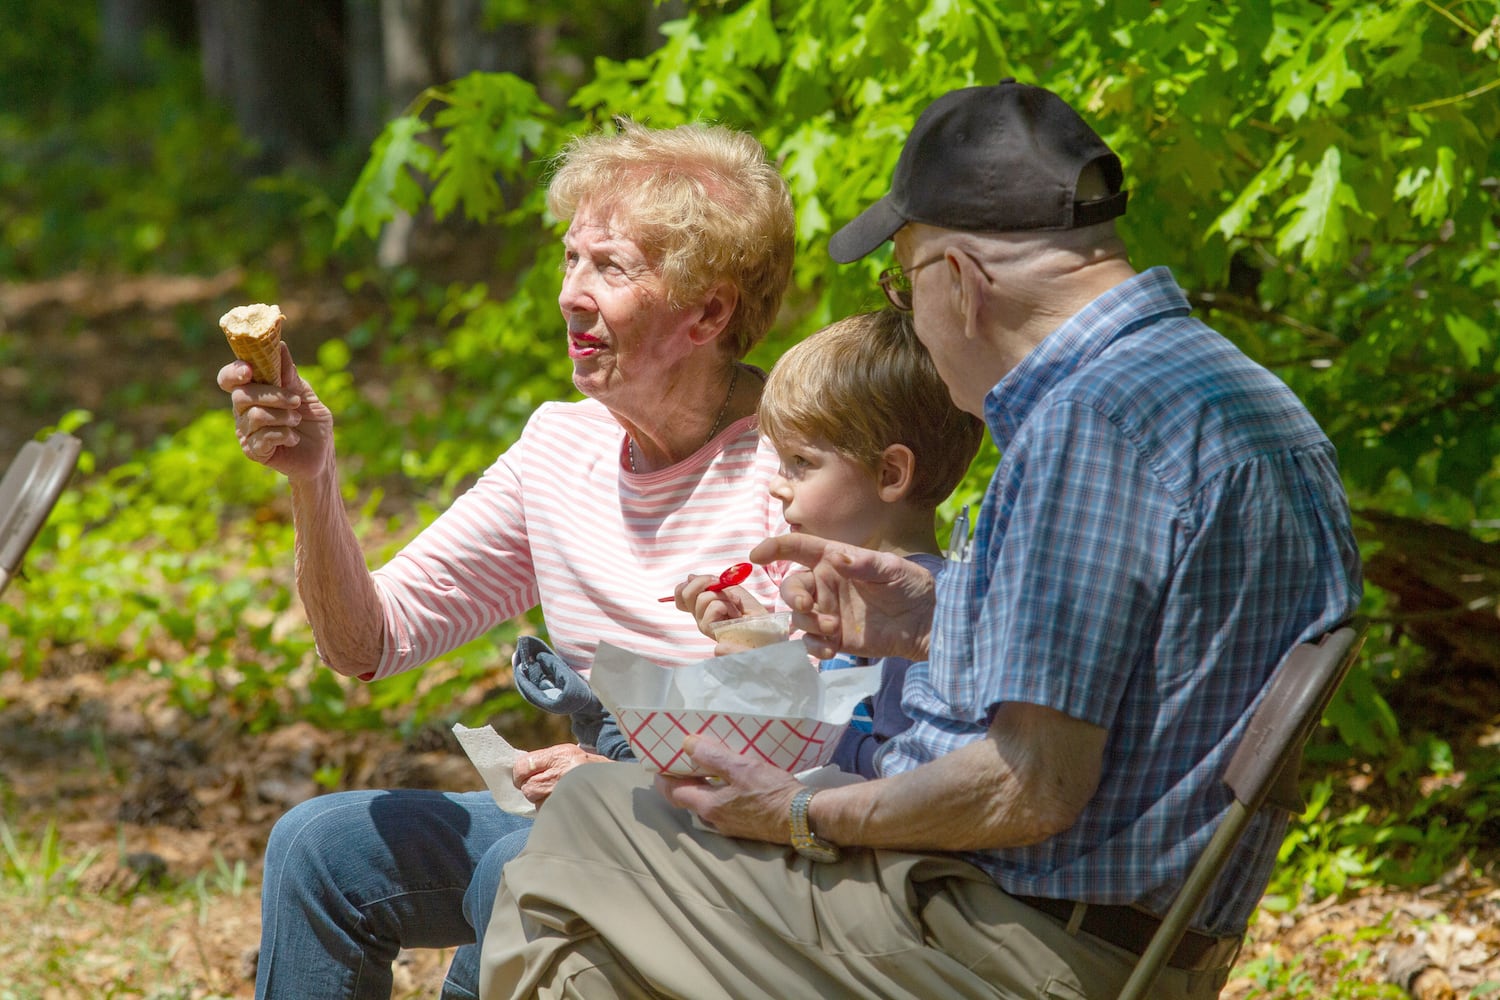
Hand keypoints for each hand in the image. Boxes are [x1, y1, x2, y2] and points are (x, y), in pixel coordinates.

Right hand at [217, 342, 333, 482]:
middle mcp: (243, 411)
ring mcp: (246, 432)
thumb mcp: (306, 394)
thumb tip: (280, 347)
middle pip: (241, 395)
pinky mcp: (254, 451)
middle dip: (273, 395)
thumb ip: (290, 376)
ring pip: (255, 416)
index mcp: (252, 392)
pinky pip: (263, 438)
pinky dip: (284, 434)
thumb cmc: (311, 421)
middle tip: (296, 401)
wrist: (322, 452)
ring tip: (297, 420)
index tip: (249, 370)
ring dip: (283, 416)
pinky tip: (293, 438)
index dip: (233, 372)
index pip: (229, 378)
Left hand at [514, 743, 606, 805]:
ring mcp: (566, 791)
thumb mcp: (572, 755)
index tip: (522, 778)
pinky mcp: (569, 806)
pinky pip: (548, 812)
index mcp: (562, 754)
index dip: (519, 774)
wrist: (617, 785)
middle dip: (530, 790)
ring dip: (542, 801)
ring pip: (536, 802)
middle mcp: (563, 771)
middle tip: (541, 788)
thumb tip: (522, 768)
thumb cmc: (591, 769)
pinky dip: (551, 810)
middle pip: (528, 787)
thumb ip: (548, 760)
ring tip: (557, 795)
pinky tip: (564, 804)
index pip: (523, 765)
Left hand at [654, 736, 801, 843]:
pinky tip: (729, 780)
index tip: (660, 761)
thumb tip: (687, 744)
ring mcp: (728, 825)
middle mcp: (713, 820)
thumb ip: (712, 756)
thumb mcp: (741, 767)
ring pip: (704, 803)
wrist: (802, 817)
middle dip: (681, 779)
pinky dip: (716, 792)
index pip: (673, 792)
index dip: (663, 777)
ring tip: (704, 764)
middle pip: (687, 798)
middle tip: (682, 758)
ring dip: (700, 785)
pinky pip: (721, 807)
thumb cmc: (772, 791)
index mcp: (708, 805)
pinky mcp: (743, 825)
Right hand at [669, 576, 771, 651]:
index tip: (711, 581)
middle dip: (705, 581)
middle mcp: (698, 615)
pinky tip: (735, 613)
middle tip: (722, 585)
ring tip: (735, 604)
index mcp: (700, 605)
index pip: (680, 593)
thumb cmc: (747, 608)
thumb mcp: (727, 588)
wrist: (762, 621)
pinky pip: (713, 607)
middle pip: (685, 593)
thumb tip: (690, 577)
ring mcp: (703, 624)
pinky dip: (728, 605)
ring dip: (724, 596)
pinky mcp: (711, 630)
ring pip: (702, 598)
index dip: (691, 582)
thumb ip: (709, 583)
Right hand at [750, 533, 934, 660]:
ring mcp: (827, 612)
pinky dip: (814, 646)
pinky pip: (811, 642)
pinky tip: (830, 650)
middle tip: (806, 607)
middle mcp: (825, 585)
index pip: (798, 548)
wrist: (926, 622)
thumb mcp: (892, 569)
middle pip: (791, 587)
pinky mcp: (834, 638)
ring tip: (834, 627)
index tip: (755, 555)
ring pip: (797, 617)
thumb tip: (837, 558)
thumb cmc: (910, 586)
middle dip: (792, 597)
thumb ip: (865, 564)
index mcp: (834, 560)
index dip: (775, 548)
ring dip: (809, 623)